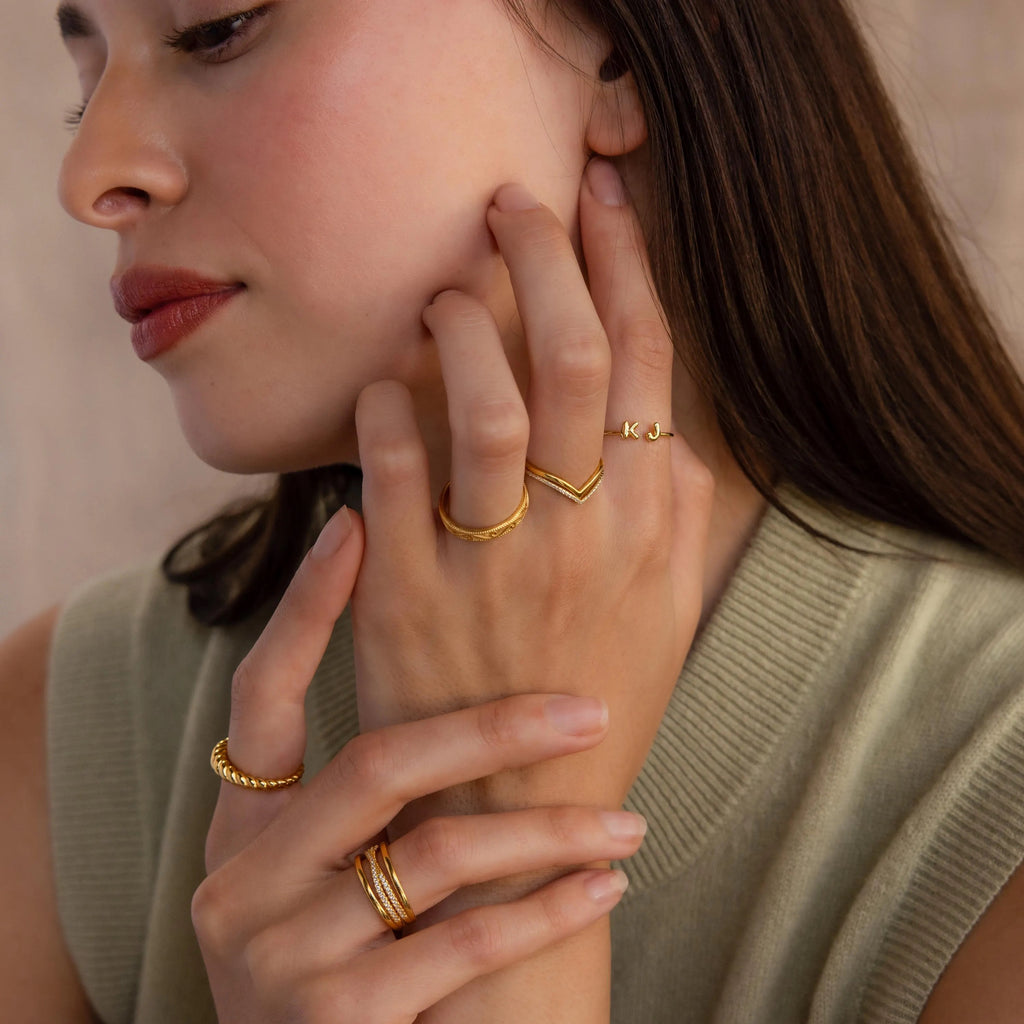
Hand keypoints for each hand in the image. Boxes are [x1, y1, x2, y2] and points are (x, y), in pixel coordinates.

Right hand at [194, 514, 643, 1022]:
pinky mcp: (337, 1023)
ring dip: (546, 833)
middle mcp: (243, 883)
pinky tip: (604, 884)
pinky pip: (463, 945)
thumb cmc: (341, 962)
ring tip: (628, 823)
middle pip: (378, 761)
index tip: (355, 521)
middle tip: (590, 709)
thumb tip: (450, 683)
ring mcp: (282, 956)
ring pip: (435, 856)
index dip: (307, 607)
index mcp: (242, 831)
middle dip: (493, 727)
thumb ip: (365, 798)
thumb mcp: (323, 874)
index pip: (261, 693)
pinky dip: (547, 910)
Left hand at [351, 159, 713, 817]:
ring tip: (446, 292)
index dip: (624, 266)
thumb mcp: (672, 609)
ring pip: (484, 409)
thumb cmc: (597, 695)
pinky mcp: (406, 598)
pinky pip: (392, 480)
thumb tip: (661, 420)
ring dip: (463, 328)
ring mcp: (490, 566)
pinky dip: (384, 415)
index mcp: (643, 525)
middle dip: (544, 259)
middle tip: (514, 201)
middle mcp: (577, 535)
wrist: (520, 809)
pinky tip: (381, 385)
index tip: (602, 198)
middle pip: (569, 361)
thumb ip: (679, 510)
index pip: (643, 364)